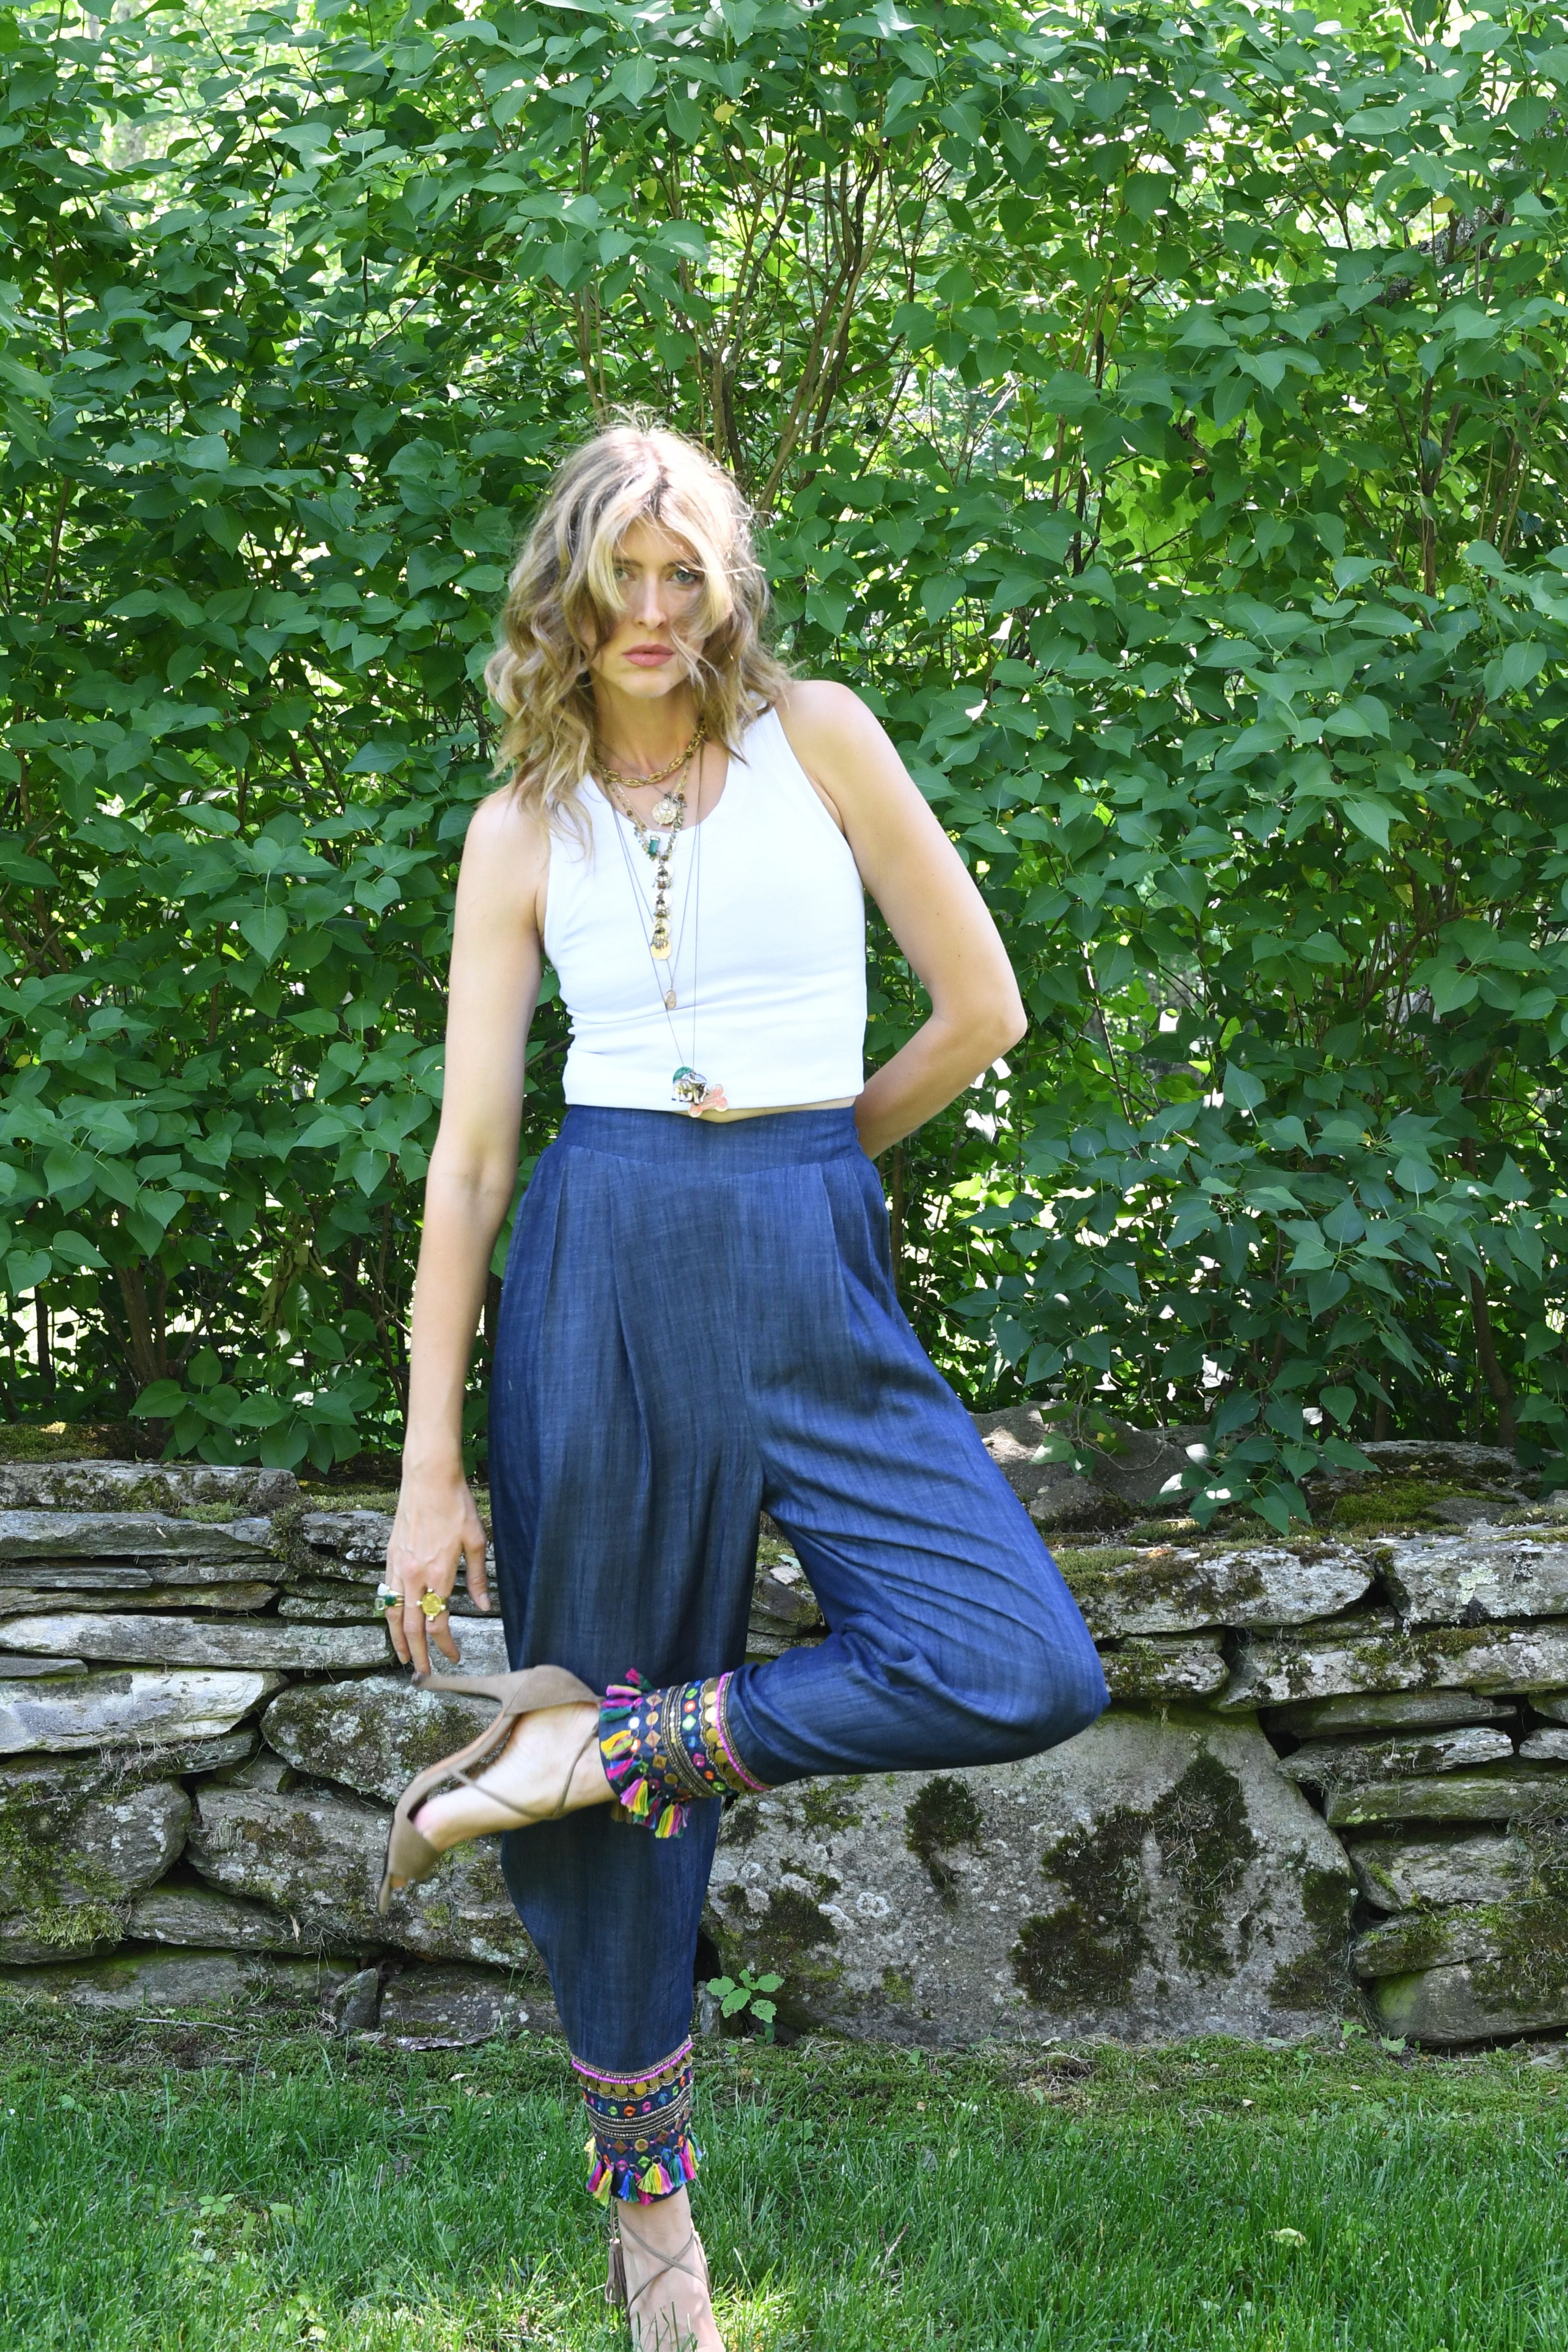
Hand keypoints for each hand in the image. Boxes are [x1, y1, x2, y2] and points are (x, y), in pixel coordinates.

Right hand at [383, 1466, 490, 1675]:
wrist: (428, 1478)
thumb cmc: (456, 1506)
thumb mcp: (477, 1541)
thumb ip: (478, 1577)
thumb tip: (483, 1607)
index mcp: (439, 1573)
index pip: (439, 1621)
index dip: (445, 1644)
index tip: (454, 1657)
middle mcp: (415, 1575)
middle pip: (412, 1626)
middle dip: (418, 1653)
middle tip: (423, 1674)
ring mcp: (399, 1566)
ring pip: (393, 1613)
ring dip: (398, 1639)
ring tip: (403, 1657)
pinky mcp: (390, 1556)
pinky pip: (386, 1594)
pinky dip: (389, 1614)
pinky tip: (394, 1623)